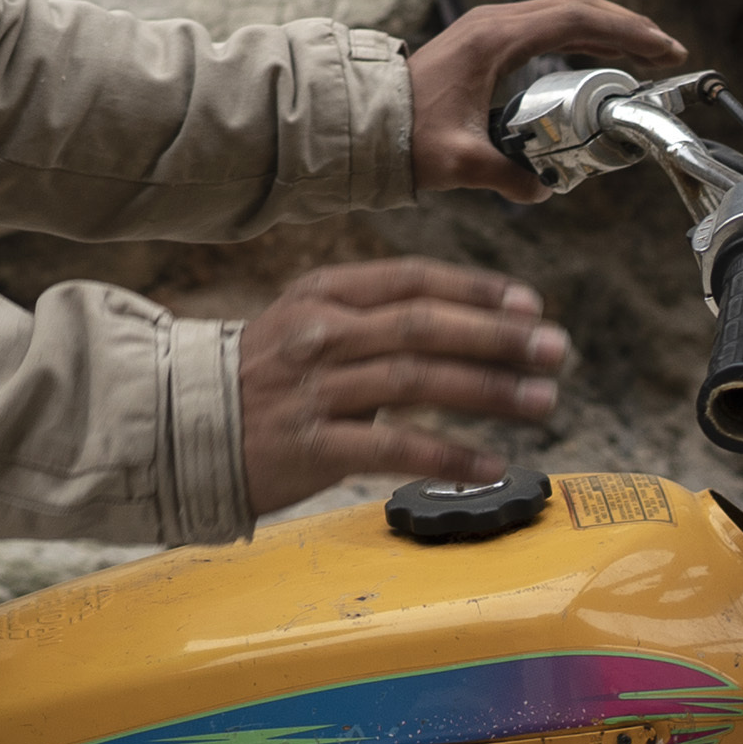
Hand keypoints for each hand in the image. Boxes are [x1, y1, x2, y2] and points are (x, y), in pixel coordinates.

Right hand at [237, 258, 573, 517]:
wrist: (187, 426)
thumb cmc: (268, 375)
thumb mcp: (312, 321)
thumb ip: (379, 314)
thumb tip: (472, 318)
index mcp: (326, 293)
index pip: (415, 280)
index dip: (479, 290)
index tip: (531, 304)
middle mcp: (322, 334)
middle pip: (425, 326)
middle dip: (500, 337)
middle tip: (555, 350)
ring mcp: (316, 390)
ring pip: (418, 381)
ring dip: (489, 391)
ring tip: (541, 402)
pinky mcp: (313, 446)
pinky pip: (394, 448)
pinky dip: (449, 455)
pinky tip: (491, 462)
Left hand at [406, 0, 678, 200]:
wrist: (361, 119)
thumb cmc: (404, 135)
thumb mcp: (458, 162)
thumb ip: (505, 176)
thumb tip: (544, 189)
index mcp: (494, 38)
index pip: (575, 21)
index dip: (625, 32)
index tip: (663, 49)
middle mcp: (494, 22)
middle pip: (577, 8)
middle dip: (627, 27)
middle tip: (667, 52)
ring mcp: (490, 26)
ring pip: (563, 12)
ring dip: (607, 28)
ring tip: (647, 53)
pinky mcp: (487, 39)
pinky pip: (547, 26)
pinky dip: (582, 35)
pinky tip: (602, 56)